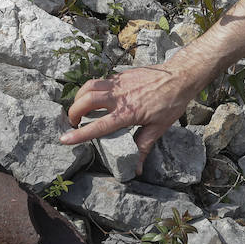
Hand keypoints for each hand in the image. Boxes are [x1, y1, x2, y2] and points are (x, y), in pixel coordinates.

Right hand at [61, 63, 198, 167]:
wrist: (180, 76)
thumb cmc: (171, 103)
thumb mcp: (159, 128)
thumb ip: (143, 147)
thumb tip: (136, 169)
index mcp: (127, 113)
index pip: (98, 126)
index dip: (79, 134)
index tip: (64, 139)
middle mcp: (120, 97)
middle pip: (86, 100)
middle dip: (73, 111)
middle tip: (72, 122)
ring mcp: (120, 83)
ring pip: (90, 85)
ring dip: (79, 96)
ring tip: (79, 107)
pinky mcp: (122, 75)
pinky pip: (102, 80)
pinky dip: (93, 88)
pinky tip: (98, 96)